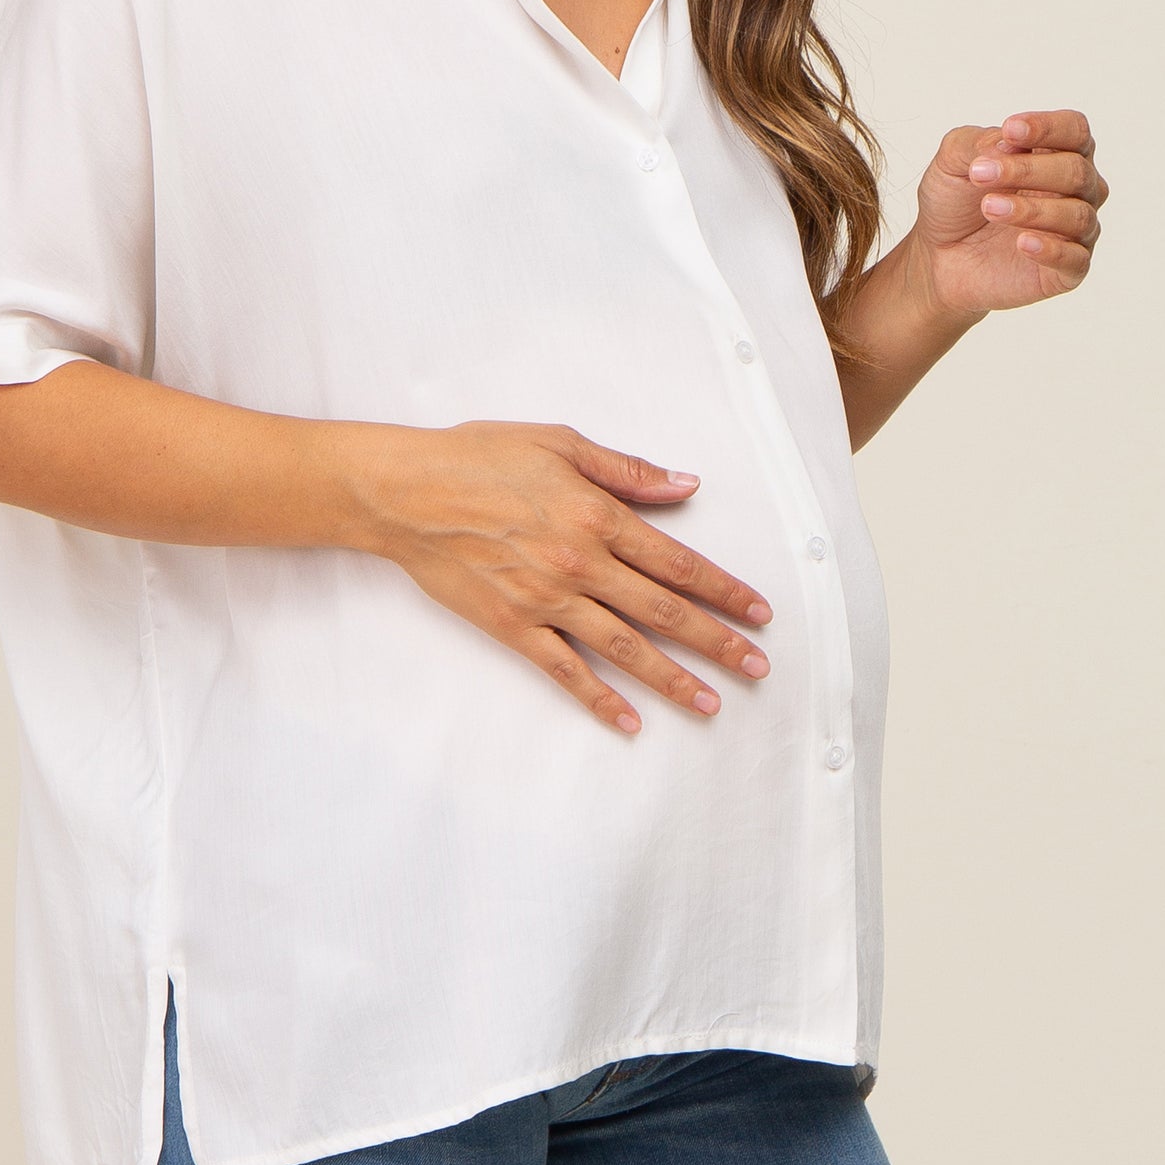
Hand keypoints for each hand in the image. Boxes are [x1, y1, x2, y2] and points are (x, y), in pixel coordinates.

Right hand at [362, 420, 773, 734]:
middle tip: (757, 668)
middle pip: (664, 610)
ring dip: (673, 678)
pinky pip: (565, 671)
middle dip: (717, 642)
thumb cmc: (479, 457)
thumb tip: (685, 486)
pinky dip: (600, 699)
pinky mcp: (513, 627)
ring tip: (711, 703)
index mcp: (598, 516)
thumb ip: (627, 470)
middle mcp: (581, 564)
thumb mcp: (560, 443)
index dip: (724, 589)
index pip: (678, 562)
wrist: (407, 492)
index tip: (758, 612)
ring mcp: (547, 600)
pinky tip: (630, 721)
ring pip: (625, 647)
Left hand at [906, 107, 1107, 318]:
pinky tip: (1023, 243)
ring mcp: (1074, 232)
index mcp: (1055, 154)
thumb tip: (1008, 144)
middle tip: (980, 174)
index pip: (1074, 130)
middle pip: (1076, 170)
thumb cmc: (954, 203)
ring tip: (989, 208)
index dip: (1048, 127)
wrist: (935, 256)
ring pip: (1077, 214)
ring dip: (1031, 209)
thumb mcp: (951, 162)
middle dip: (1026, 169)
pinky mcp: (1066, 271)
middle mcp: (1074, 191)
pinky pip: (1076, 259)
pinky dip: (1051, 249)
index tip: (1010, 130)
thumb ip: (977, 143)